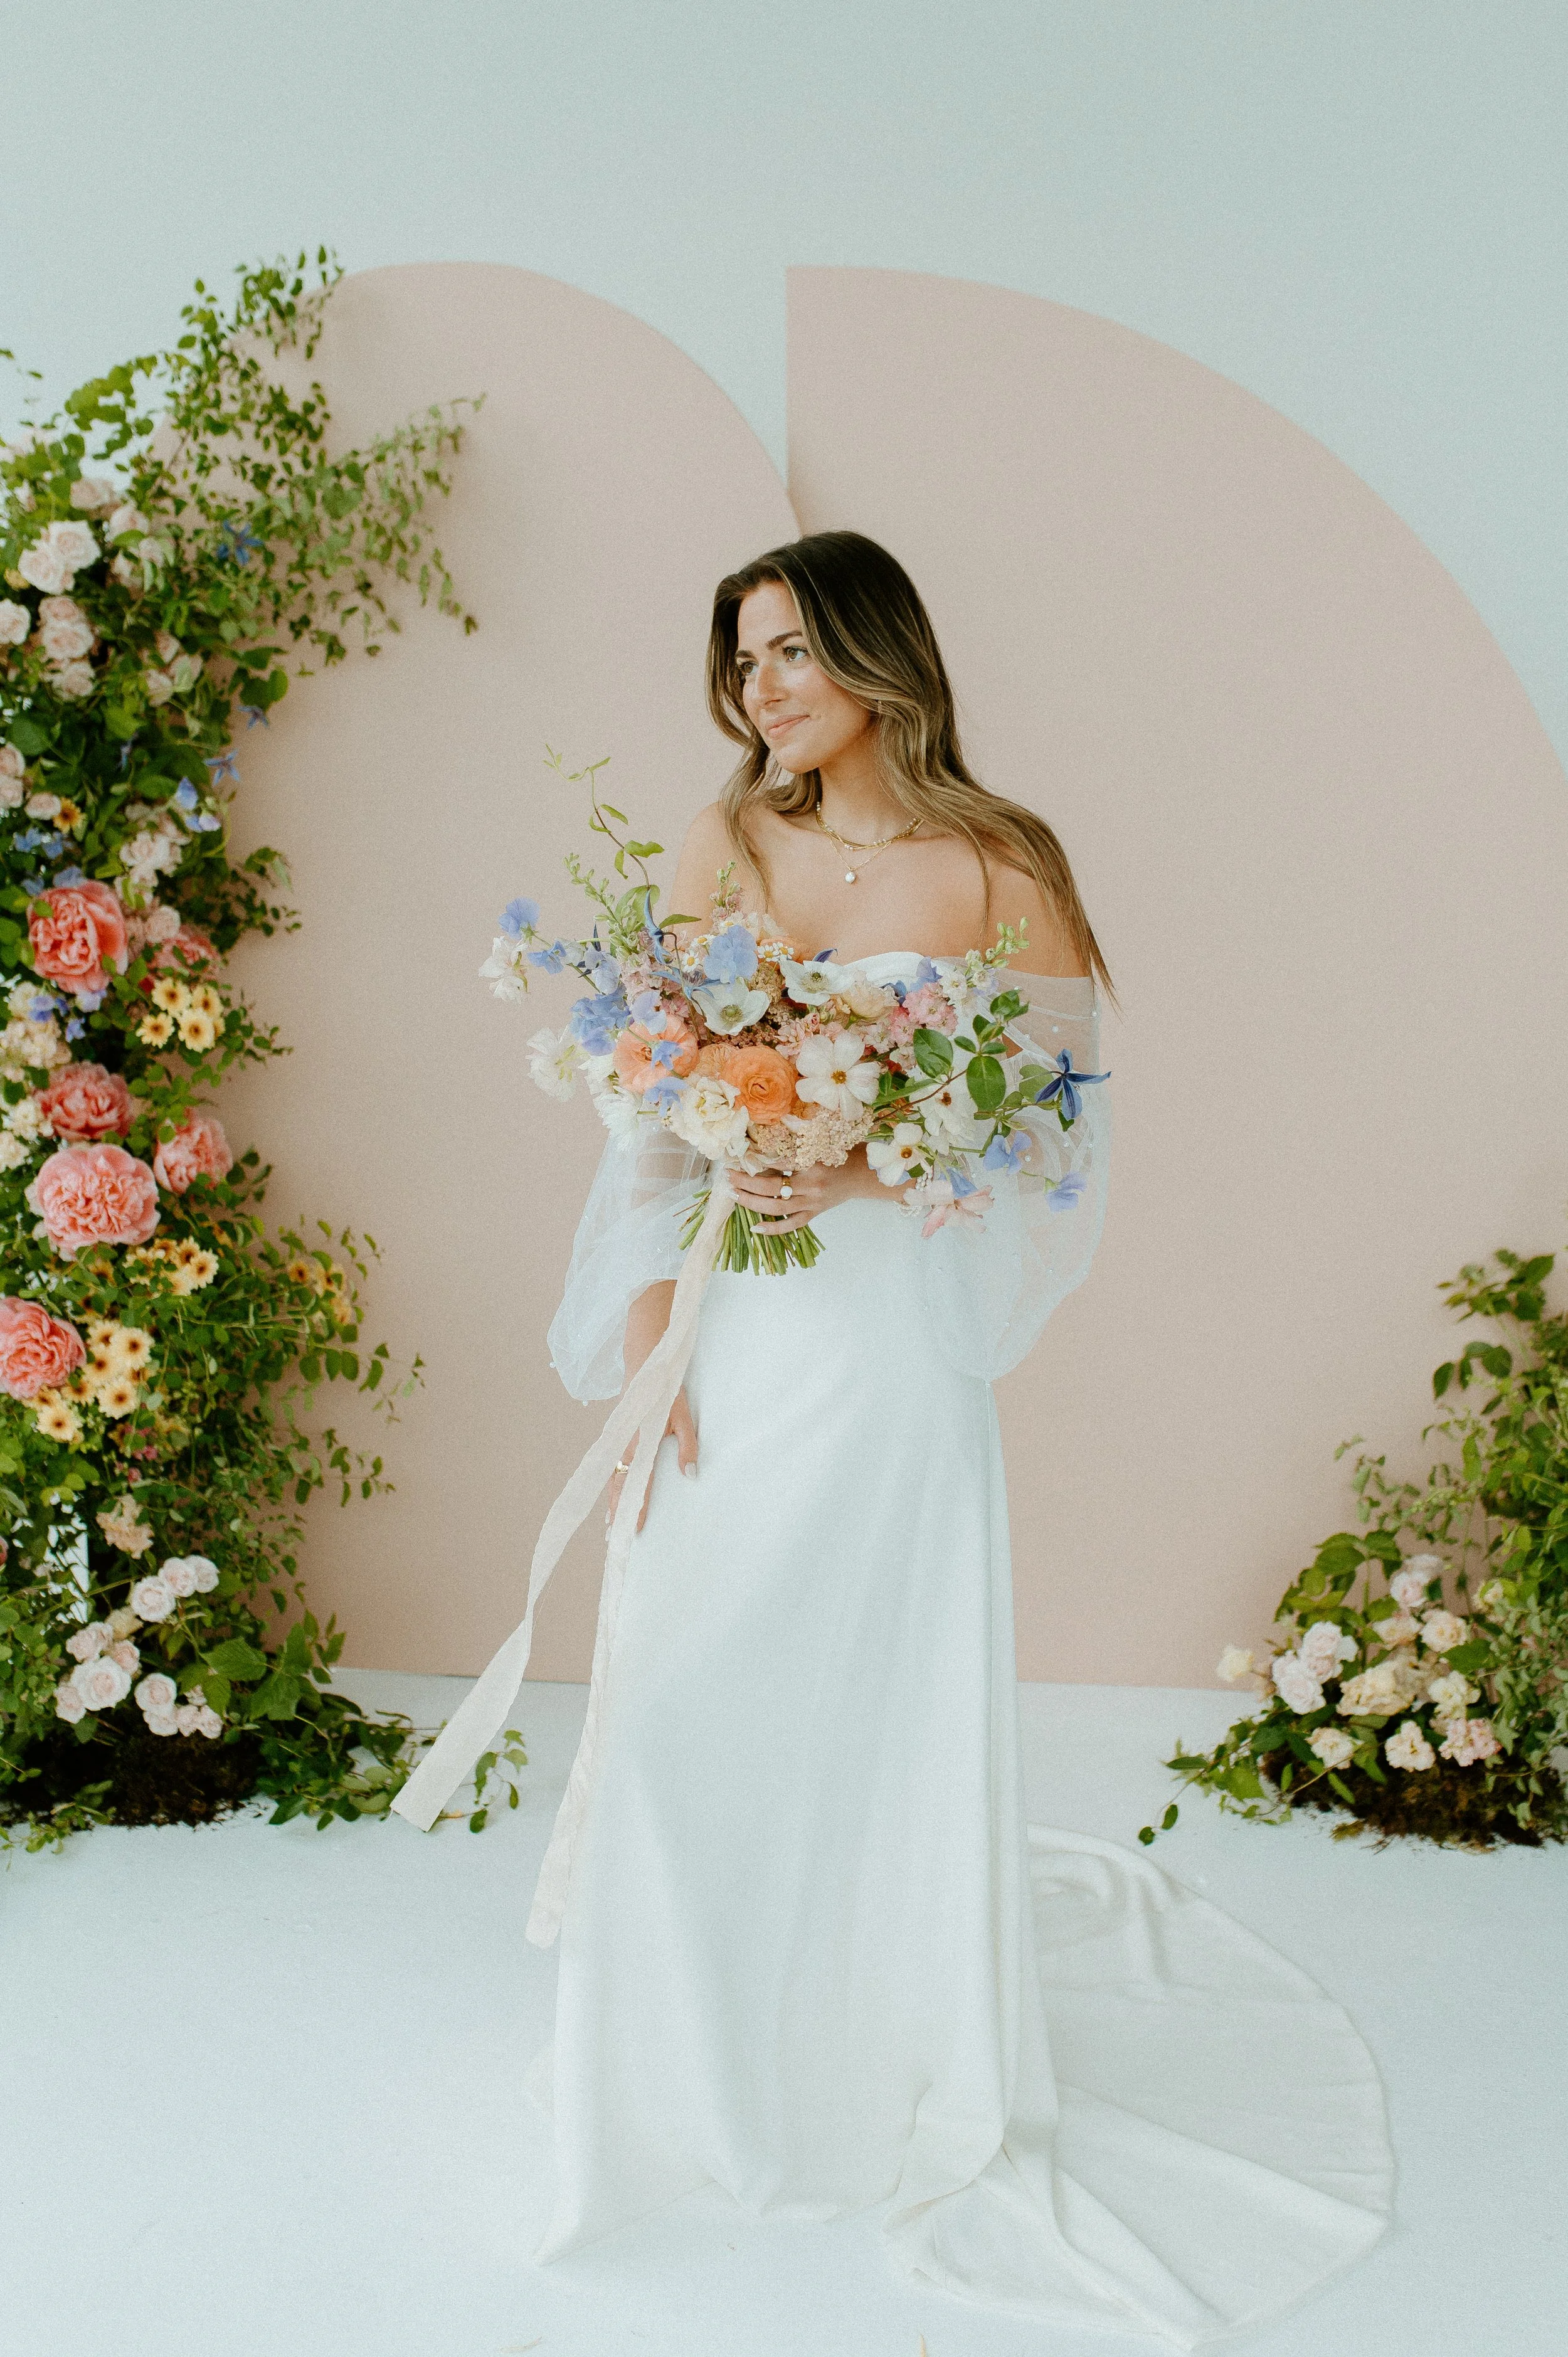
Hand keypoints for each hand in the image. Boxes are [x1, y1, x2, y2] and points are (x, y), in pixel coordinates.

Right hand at [606, 1384, 697, 1531]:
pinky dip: (610, 1485)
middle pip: (617, 1486)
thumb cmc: (666, 1389)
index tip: (634, 1529)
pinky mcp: (617, 1435)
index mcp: (641, 1443)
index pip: (638, 1484)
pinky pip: (611, 1466)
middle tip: (615, 1540)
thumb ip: (687, 1446)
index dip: (635, 1508)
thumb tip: (690, 1476)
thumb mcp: (683, 1415)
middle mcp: (625, 1445)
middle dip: (616, 1513)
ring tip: (609, 1527)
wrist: (643, 1360)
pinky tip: (611, 1495)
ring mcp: (618, 1440)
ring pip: (611, 1478)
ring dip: (610, 1502)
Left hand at [728, 1146, 895, 1234]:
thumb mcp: (818, 1145)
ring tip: (735, 1194)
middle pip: (772, 1186)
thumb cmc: (839, 1155)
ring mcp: (812, 1203)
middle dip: (747, 1181)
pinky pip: (791, 1224)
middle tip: (729, 1176)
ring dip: (752, 1201)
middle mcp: (811, 1185)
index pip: (778, 1161)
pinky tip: (755, 1228)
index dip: (757, 1160)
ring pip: (777, 1206)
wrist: (862, 1174)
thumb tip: (761, 1153)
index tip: (739, 1158)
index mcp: (812, 1163)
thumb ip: (793, 1149)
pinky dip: (773, 1228)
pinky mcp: (814, 1214)